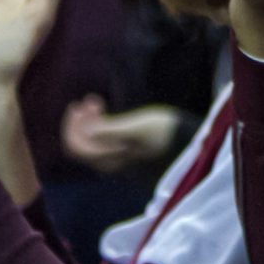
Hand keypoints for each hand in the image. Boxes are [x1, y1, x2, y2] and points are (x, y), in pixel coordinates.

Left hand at [61, 98, 182, 175]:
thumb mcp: (137, 127)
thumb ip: (109, 130)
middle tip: (90, 101)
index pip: (76, 147)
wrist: (192, 146)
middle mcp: (110, 163)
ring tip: (96, 103)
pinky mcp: (129, 155)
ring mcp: (119, 160)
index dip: (72, 126)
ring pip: (92, 143)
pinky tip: (109, 114)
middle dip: (79, 122)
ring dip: (89, 122)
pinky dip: (101, 127)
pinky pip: (104, 143)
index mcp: (109, 157)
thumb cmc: (166, 133)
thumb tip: (85, 130)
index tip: (81, 104)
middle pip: (81, 146)